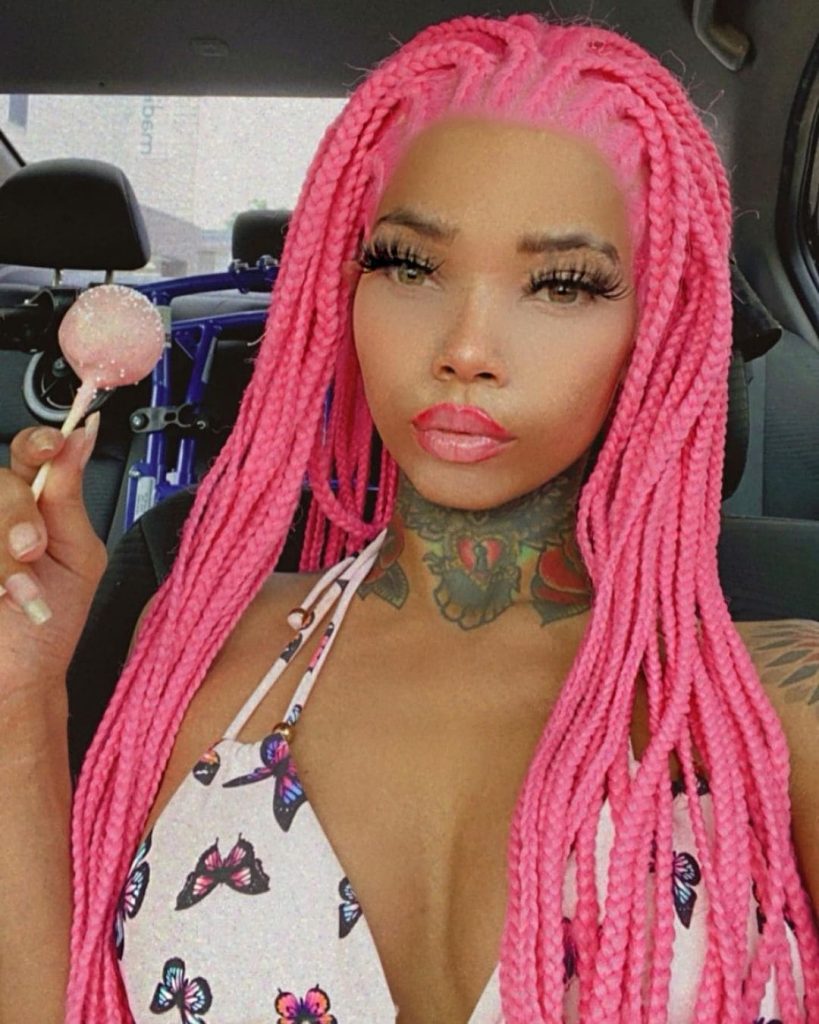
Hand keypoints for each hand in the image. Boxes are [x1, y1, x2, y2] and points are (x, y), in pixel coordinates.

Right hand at [0, 415, 107, 700]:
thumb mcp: (78, 556)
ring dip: (1, 553)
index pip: (31, 451)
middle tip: (32, 549)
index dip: (39, 441)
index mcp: (35, 504)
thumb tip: (82, 437)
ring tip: (15, 592)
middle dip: (16, 516)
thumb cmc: (50, 622)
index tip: (53, 446)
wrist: (18, 676)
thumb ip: (71, 497)